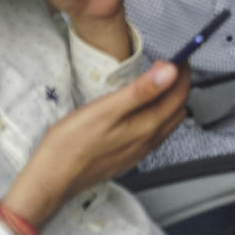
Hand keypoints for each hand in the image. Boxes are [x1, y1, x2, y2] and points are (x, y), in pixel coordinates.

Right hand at [3, 61, 190, 226]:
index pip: (178, 95)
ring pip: (167, 122)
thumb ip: (140, 91)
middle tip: (173, 64)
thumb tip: (170, 72)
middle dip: (179, 84)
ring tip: (161, 81)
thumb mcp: (105, 109)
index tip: (180, 55)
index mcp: (146, 126)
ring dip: (170, 100)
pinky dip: (158, 115)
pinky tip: (144, 109)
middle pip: (177, 108)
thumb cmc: (71, 144)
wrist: (52, 179)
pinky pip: (154, 133)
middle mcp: (147, 141)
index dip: (182, 72)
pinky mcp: (127, 157)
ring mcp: (138, 151)